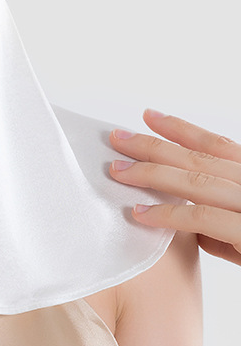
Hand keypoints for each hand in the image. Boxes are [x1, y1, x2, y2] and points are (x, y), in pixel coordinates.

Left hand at [109, 108, 240, 266]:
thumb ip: (228, 225)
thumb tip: (193, 229)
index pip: (220, 146)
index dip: (182, 129)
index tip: (149, 116)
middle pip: (201, 158)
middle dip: (154, 146)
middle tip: (117, 138)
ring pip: (198, 181)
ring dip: (153, 174)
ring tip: (118, 172)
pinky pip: (205, 219)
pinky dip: (169, 214)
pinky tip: (141, 214)